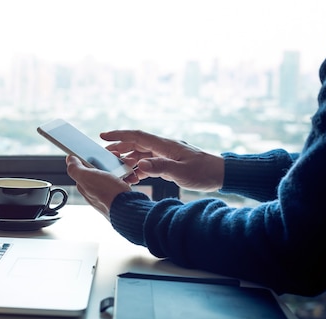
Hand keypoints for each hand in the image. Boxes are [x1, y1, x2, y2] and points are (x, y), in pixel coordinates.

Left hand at [65, 155, 131, 218]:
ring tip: (129, 168)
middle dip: (112, 161)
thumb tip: (69, 159)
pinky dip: (128, 177)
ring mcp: (107, 192)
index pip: (86, 165)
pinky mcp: (118, 195)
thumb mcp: (87, 177)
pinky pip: (123, 181)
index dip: (95, 156)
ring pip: (114, 173)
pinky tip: (132, 178)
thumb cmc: (108, 194)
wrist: (128, 209)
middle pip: (101, 168)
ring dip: (123, 168)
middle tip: (120, 159)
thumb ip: (75, 168)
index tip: (105, 153)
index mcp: (84, 184)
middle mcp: (94, 188)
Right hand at [101, 130, 223, 191]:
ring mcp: (166, 155)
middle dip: (119, 148)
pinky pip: (149, 163)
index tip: (103, 136)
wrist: (222, 174)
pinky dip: (139, 169)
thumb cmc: (204, 172)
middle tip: (103, 155)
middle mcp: (163, 147)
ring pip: (141, 154)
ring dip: (128, 159)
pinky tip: (133, 177)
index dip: (118, 135)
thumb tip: (139, 164)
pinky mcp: (169, 163)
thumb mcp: (181, 172)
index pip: (137, 136)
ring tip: (115, 168)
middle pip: (136, 144)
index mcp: (165, 145)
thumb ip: (159, 167)